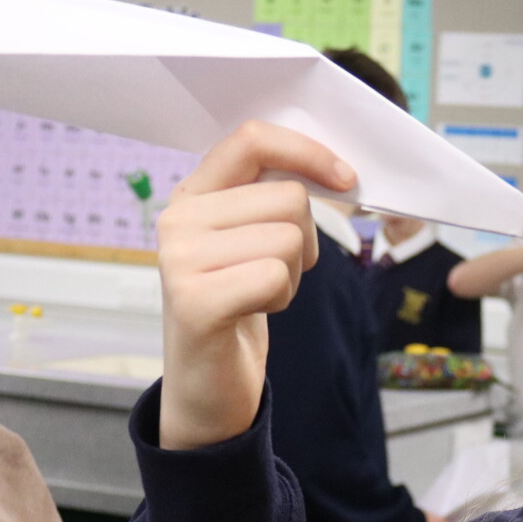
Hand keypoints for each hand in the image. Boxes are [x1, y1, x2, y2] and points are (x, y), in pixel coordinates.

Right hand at [157, 123, 355, 450]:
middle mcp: (177, 218)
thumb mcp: (250, 237)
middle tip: (274, 272)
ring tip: (260, 293)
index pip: (252, 139)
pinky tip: (253, 312)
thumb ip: (272, 195)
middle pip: (288, 198)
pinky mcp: (194, 301)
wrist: (207, 382)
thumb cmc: (240, 302)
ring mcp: (179, 259)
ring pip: (288, 238)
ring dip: (293, 273)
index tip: (345, 179)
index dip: (308, 152)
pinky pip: (275, 276)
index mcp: (192, 193)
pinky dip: (281, 297)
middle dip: (305, 240)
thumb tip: (337, 170)